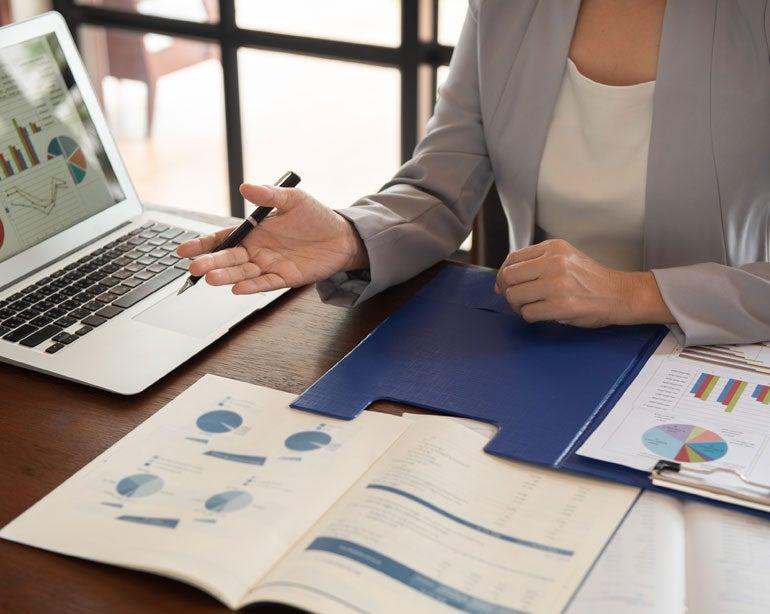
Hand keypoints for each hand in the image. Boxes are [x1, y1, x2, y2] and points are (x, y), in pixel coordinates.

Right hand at [177, 184, 367, 293]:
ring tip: (210, 278)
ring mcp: (271, 265)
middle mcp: (258, 251)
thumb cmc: (316, 216)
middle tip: (193, 267)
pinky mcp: (286, 277)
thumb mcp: (292, 199)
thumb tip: (245, 186)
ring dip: (226, 276)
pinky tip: (237, 288)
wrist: (343, 235)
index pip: (223, 239)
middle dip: (210, 263)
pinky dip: (252, 286)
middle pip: (229, 259)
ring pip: (243, 273)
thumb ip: (268, 195)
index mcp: (254, 232)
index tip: (183, 249)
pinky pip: (265, 283)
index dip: (204, 244)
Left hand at [494, 239, 673, 326]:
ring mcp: (557, 284)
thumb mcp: (564, 258)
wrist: (619, 294)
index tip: (504, 285)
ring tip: (531, 306)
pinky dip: (530, 316)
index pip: (512, 259)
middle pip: (508, 277)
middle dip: (507, 291)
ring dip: (518, 306)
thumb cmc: (591, 280)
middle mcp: (554, 262)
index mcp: (553, 248)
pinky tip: (542, 314)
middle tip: (516, 299)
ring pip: (514, 296)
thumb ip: (537, 262)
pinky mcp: (561, 305)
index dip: (503, 275)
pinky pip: (528, 313)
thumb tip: (503, 279)